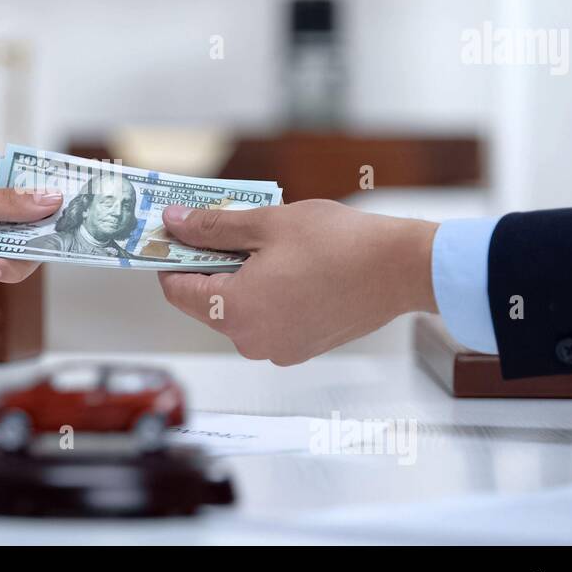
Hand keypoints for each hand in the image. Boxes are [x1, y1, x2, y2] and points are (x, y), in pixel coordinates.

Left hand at [156, 199, 437, 365]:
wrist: (400, 268)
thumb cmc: (339, 244)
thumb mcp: (265, 223)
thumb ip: (213, 226)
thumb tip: (175, 222)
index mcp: (234, 312)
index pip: (176, 290)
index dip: (170, 259)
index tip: (174, 235)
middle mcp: (251, 341)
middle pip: (205, 303)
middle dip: (208, 266)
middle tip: (224, 230)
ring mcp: (277, 349)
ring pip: (236, 312)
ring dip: (238, 280)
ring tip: (264, 246)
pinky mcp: (300, 349)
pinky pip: (265, 321)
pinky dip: (264, 296)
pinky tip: (285, 267)